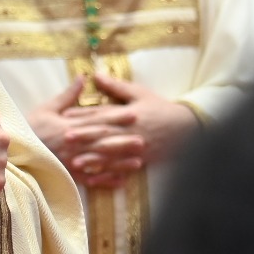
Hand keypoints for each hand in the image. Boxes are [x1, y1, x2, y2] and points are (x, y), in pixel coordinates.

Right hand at [26, 77, 144, 188]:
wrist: (12, 151)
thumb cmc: (29, 127)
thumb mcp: (47, 108)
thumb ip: (68, 95)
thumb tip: (84, 77)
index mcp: (69, 127)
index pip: (97, 121)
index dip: (117, 117)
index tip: (134, 113)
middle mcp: (73, 145)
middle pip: (102, 142)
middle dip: (124, 141)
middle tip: (143, 139)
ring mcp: (71, 162)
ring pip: (100, 163)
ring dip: (119, 163)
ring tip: (138, 162)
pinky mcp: (68, 175)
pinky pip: (89, 180)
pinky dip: (105, 182)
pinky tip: (120, 182)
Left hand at [61, 73, 196, 178]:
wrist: (187, 129)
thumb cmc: (160, 108)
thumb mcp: (139, 93)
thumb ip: (116, 86)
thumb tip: (95, 74)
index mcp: (127, 114)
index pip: (102, 114)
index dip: (83, 115)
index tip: (65, 116)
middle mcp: (129, 132)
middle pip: (104, 134)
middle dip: (84, 137)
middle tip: (65, 138)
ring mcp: (135, 148)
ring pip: (110, 155)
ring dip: (93, 159)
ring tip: (75, 162)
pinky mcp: (140, 161)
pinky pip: (121, 170)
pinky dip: (107, 175)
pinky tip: (94, 179)